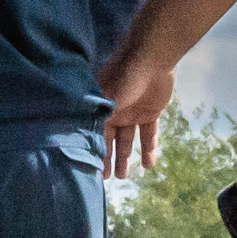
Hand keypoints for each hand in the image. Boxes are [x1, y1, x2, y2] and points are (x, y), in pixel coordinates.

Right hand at [98, 51, 174, 177]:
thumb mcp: (106, 99)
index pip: (95, 135)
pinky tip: (149, 165)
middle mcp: (115, 112)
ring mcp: (133, 112)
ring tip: (124, 176)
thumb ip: (98, 120)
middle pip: (110, 141)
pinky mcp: (151, 112)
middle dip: (108, 159)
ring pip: (128, 140)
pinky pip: (149, 134)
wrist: (152, 58)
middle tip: (107, 179)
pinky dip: (149, 149)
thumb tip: (84, 142)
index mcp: (100, 108)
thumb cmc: (124, 76)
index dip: (94, 153)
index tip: (93, 172)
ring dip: (126, 158)